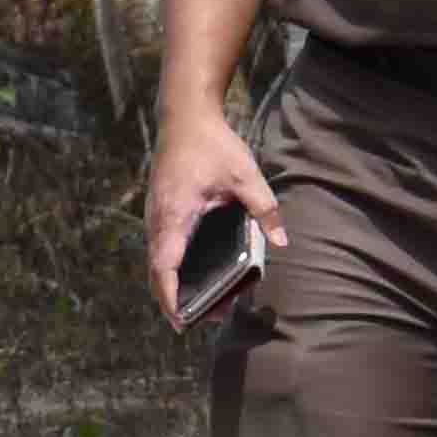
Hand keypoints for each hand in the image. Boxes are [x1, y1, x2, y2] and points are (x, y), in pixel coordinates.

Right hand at [142, 107, 281, 327]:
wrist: (184, 115)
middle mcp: (157, 220)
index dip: (169, 298)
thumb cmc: (211, 143)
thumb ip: (264, 209)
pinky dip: (171, 267)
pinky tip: (195, 273)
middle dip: (175, 300)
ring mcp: (154, 216)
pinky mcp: (158, 211)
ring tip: (205, 302)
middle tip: (205, 319)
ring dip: (173, 284)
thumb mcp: (245, 175)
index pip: (164, 267)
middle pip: (156, 273)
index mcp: (174, 215)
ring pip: (156, 262)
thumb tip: (282, 241)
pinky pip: (160, 249)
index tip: (180, 322)